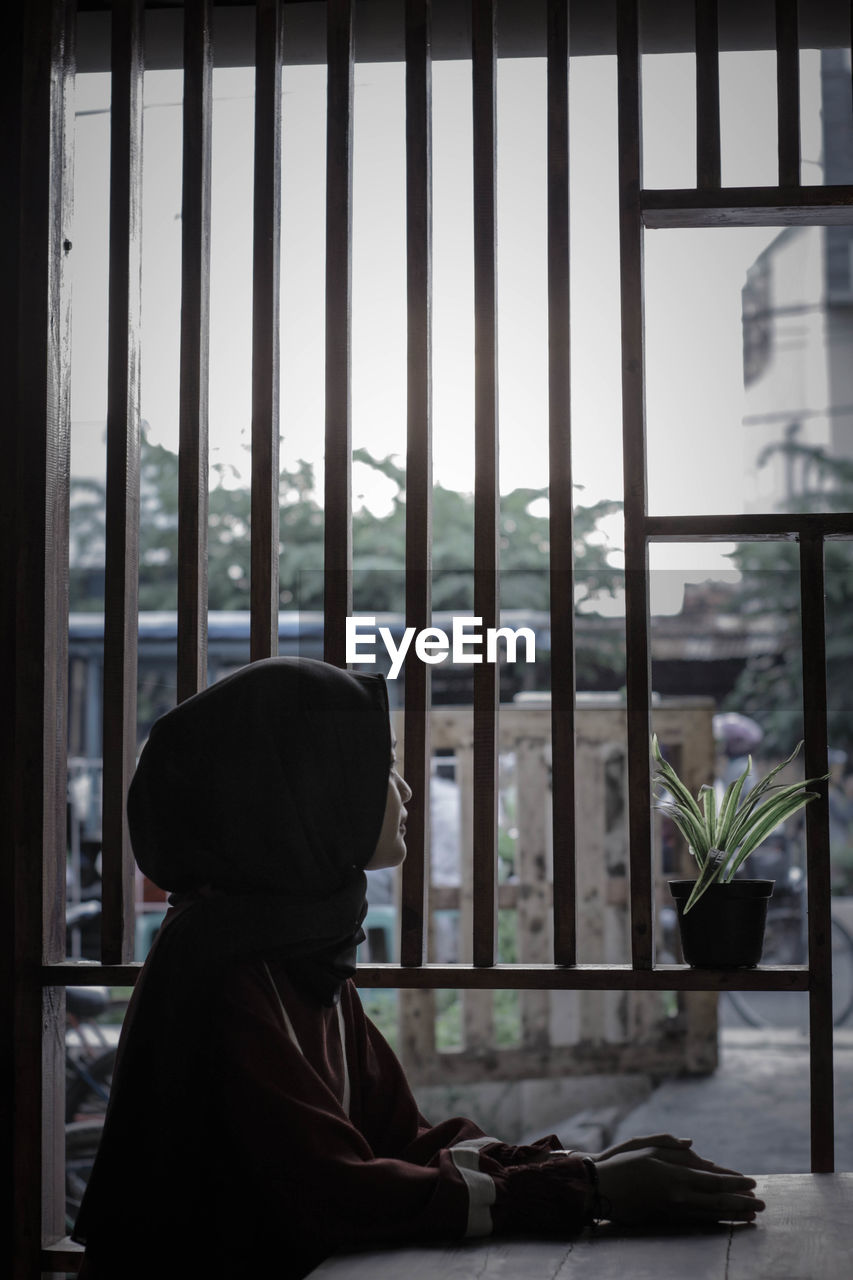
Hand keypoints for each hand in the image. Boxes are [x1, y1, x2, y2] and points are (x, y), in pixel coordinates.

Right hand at [592, 1137, 763, 1226]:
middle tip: (763, 1205)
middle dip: (742, 1202)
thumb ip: (672, 1144)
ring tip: (752, 1216)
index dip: (735, 1182)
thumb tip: (694, 1145)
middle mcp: (678, 1195)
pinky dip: (715, 1221)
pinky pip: (697, 1221)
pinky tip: (726, 1222)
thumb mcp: (645, 1146)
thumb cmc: (621, 1163)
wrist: (600, 1189)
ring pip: (710, 1214)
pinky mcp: (667, 1219)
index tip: (753, 1182)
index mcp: (675, 1175)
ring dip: (733, 1215)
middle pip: (717, 1200)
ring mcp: (673, 1210)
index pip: (713, 1179)